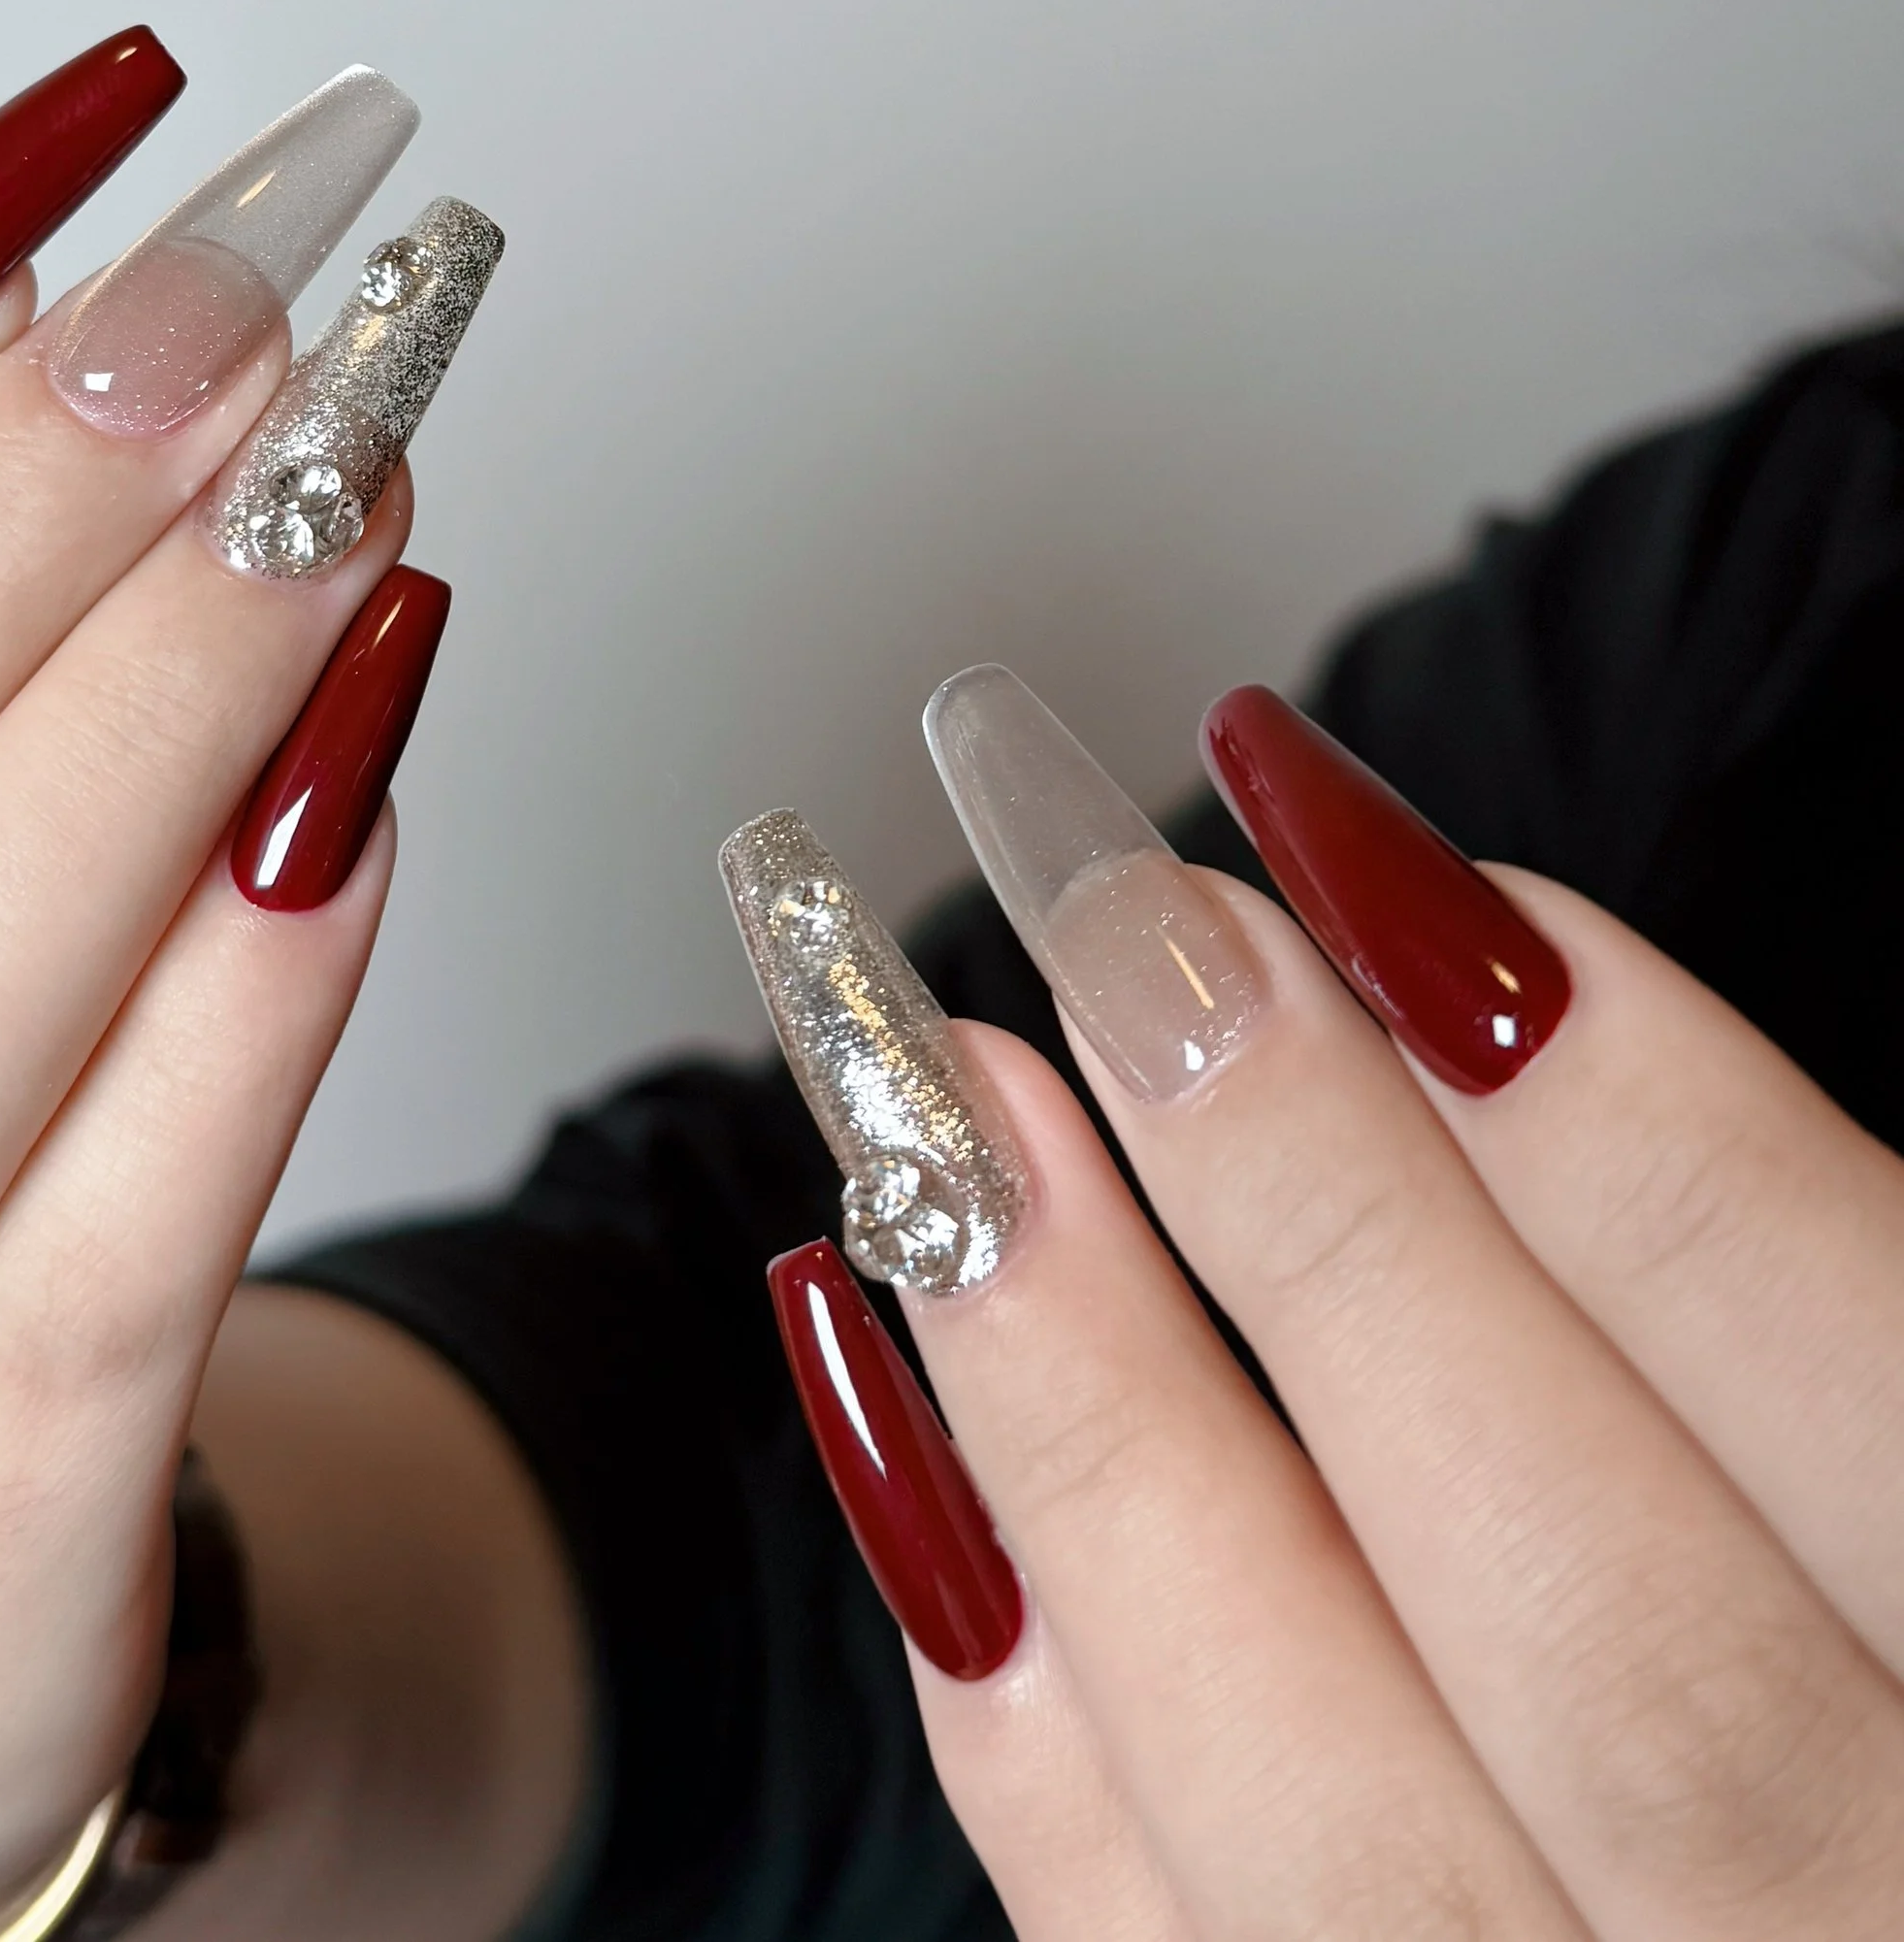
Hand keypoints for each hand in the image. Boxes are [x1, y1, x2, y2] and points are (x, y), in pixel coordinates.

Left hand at [745, 670, 1903, 1940]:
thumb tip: (1449, 980)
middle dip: (1335, 1239)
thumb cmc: (1852, 1647)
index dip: (1639, 1140)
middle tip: (1126, 928)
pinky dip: (1009, 1680)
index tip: (1382, 874)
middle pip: (1608, 1643)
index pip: (1884, 1435)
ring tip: (943, 1119)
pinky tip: (889, 1397)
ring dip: (1101, 1427)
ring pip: (1334, 1819)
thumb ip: (1798, 1306)